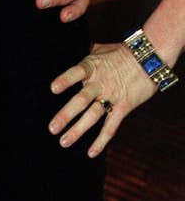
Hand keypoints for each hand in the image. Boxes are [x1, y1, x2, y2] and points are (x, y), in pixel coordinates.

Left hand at [48, 42, 155, 156]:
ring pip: (92, 116)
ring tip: (64, 142)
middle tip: (52, 128)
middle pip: (81, 100)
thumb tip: (73, 48)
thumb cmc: (121, 52)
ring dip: (78, 130)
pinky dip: (101, 140)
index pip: (76, 73)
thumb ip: (85, 53)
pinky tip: (90, 152)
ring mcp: (112, 96)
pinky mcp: (123, 107)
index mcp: (91, 66)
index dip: (65, 80)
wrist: (148, 60)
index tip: (53, 89)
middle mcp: (100, 83)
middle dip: (66, 115)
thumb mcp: (100, 49)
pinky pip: (111, 126)